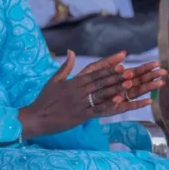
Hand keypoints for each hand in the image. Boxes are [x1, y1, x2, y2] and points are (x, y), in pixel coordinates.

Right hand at [18, 51, 161, 137]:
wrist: (36, 117)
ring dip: (116, 88)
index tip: (122, 59)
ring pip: (101, 94)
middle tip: (132, 69)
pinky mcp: (80, 115)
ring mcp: (80, 103)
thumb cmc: (44, 99)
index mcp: (73, 82)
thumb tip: (72, 52)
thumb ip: (66, 67)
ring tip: (130, 83)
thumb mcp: (54, 81)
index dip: (109, 65)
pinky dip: (108, 106)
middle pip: (101, 81)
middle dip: (117, 75)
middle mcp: (78, 91)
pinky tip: (119, 102)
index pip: (95, 71)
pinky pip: (97, 109)